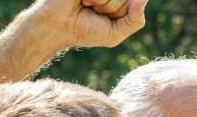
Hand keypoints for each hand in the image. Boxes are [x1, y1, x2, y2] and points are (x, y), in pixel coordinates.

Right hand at [26, 0, 147, 49]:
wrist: (58, 27)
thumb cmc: (85, 31)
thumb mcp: (115, 33)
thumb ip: (135, 19)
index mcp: (120, 0)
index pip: (137, 2)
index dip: (124, 13)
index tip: (108, 18)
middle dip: (114, 9)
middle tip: (96, 11)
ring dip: (104, 3)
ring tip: (89, 5)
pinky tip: (83, 0)